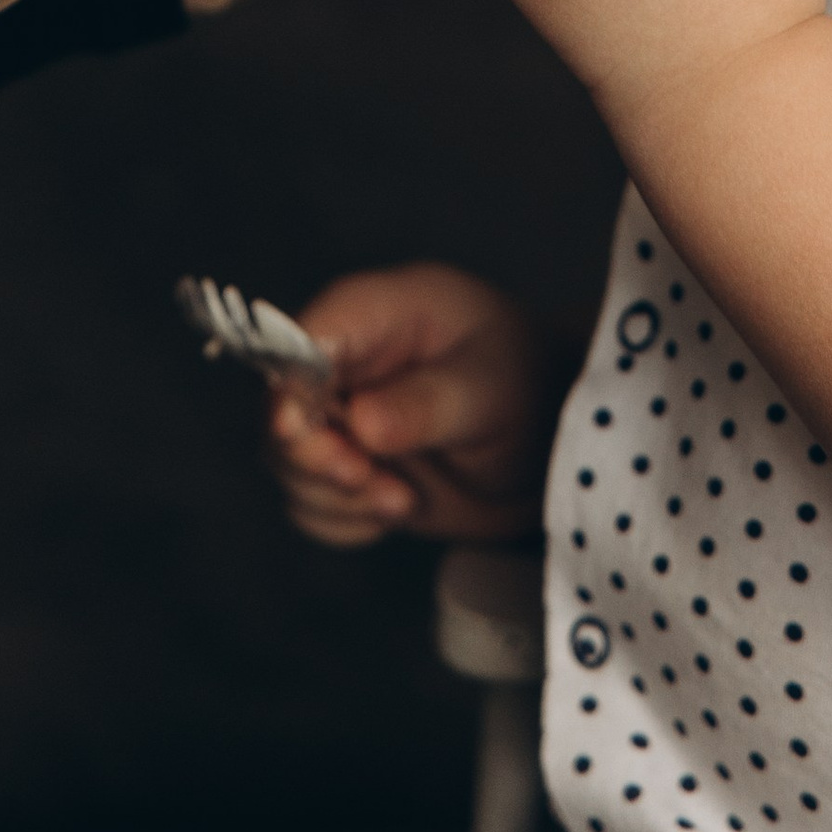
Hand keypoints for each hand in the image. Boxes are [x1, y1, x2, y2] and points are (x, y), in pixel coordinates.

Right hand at [267, 265, 556, 547]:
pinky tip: (395, 507)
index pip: (301, 336)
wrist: (550, 448)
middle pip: (280, 405)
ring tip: (401, 499)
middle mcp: (347, 361)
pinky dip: (342, 519)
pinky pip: (310, 502)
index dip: (288, 385)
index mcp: (377, 313)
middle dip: (315, 455)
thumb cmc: (530, 388)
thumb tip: (360, 420)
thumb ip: (428, 403)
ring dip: (334, 495)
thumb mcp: (491, 389)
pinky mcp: (348, 466)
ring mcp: (342, 415)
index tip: (304, 431)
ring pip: (287, 461)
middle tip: (369, 479)